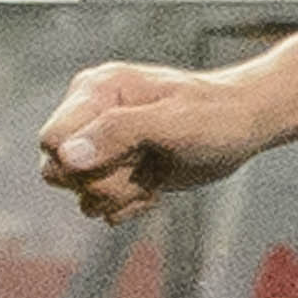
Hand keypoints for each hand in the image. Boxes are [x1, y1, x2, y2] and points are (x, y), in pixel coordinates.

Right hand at [37, 61, 280, 223]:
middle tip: (144, 163)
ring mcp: (104, 146)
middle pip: (57, 172)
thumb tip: (66, 157)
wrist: (246, 126)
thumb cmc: (215, 115)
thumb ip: (118, 133)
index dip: (80, 159)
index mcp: (95, 91)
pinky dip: (129, 205)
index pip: (51, 140)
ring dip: (118, 194)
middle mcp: (92, 117)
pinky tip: (156, 186)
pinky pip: (100, 205)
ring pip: (79, 193)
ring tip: (153, 173)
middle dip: (102, 180)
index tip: (127, 154)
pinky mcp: (118, 171)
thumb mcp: (172, 122)